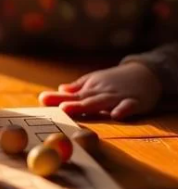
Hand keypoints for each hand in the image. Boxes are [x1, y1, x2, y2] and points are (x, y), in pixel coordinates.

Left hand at [39, 63, 162, 119]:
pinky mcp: (135, 102)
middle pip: (83, 99)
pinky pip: (129, 106)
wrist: (146, 73)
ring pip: (101, 102)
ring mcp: (117, 97)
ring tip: (69, 109)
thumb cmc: (114, 81)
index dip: (57, 98)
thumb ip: (77, 89)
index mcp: (90, 90)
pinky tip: (115, 115)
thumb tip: (59, 91)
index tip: (42, 99)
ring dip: (86, 106)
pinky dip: (123, 109)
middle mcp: (101, 93)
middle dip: (70, 103)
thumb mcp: (94, 82)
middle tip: (56, 107)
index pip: (71, 96)